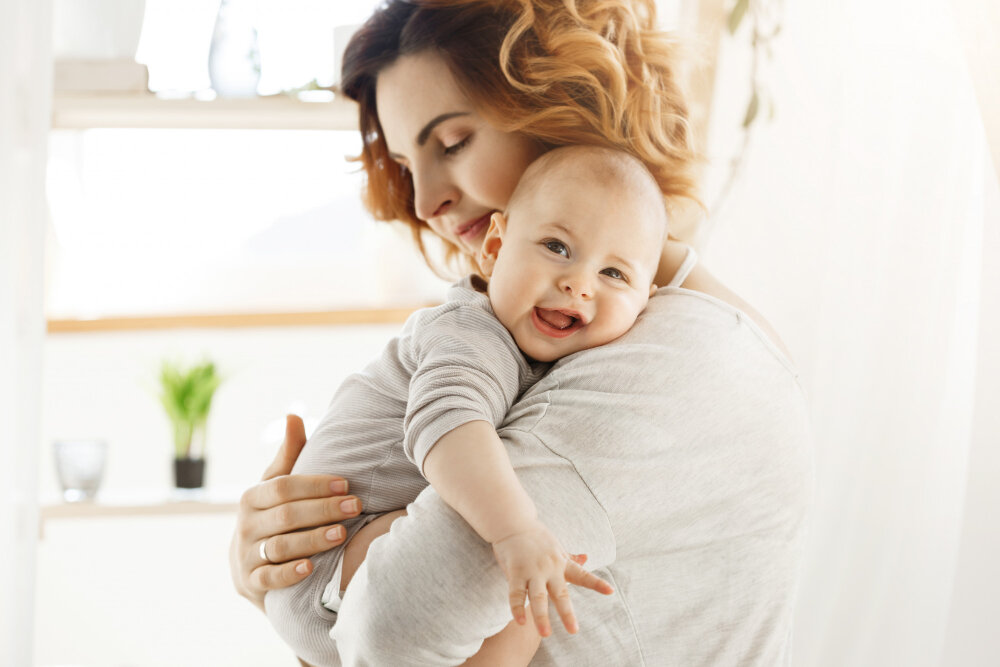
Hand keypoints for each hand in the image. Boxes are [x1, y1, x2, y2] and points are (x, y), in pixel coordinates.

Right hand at [229, 414, 363, 611]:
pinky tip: (311, 567)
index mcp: (252, 497)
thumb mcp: (276, 486)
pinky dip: (289, 573)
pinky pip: (269, 579)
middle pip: (285, 515)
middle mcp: (245, 525)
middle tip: (355, 506)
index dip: (316, 485)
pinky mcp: (251, 583)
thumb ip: (289, 455)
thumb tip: (293, 414)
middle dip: (322, 509)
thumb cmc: (273, 516)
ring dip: (312, 539)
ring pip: (279, 546)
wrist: (249, 566)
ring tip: (342, 533)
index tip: (347, 484)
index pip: (284, 487)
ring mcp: (246, 555)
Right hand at [491, 523, 613, 636]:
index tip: (610, 591)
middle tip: (573, 630)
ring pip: (538, 597)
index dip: (596, 583)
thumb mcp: (556, 547)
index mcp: (561, 563)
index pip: (582, 575)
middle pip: (560, 593)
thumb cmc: (535, 537)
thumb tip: (587, 558)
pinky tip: (520, 621)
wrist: (513, 522)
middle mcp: (549, 568)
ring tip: (546, 634)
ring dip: (541, 616)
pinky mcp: (515, 571)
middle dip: (567, 613)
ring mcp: (532, 570)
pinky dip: (517, 608)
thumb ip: (570, 557)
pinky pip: (516, 593)